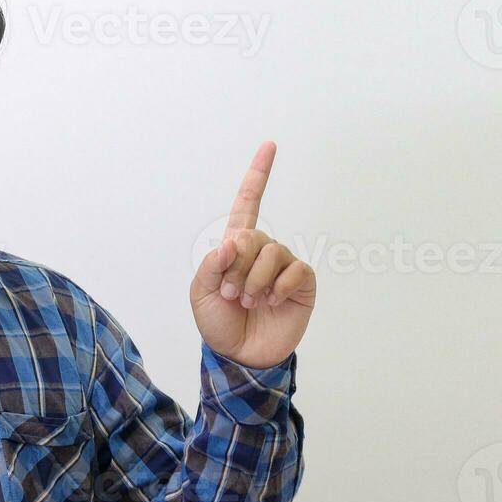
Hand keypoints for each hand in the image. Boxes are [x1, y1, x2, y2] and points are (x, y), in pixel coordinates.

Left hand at [190, 141, 315, 368]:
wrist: (240, 356)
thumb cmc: (218, 323)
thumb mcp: (200, 293)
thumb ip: (211, 265)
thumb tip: (231, 244)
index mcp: (236, 248)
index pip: (249, 203)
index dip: (258, 175)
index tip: (270, 145)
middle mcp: (262, 251)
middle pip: (253, 235)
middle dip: (237, 267)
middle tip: (230, 294)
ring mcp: (283, 266)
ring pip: (272, 252)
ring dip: (254, 280)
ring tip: (248, 302)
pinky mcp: (301, 283)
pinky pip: (294, 270)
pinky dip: (279, 287)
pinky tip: (272, 302)